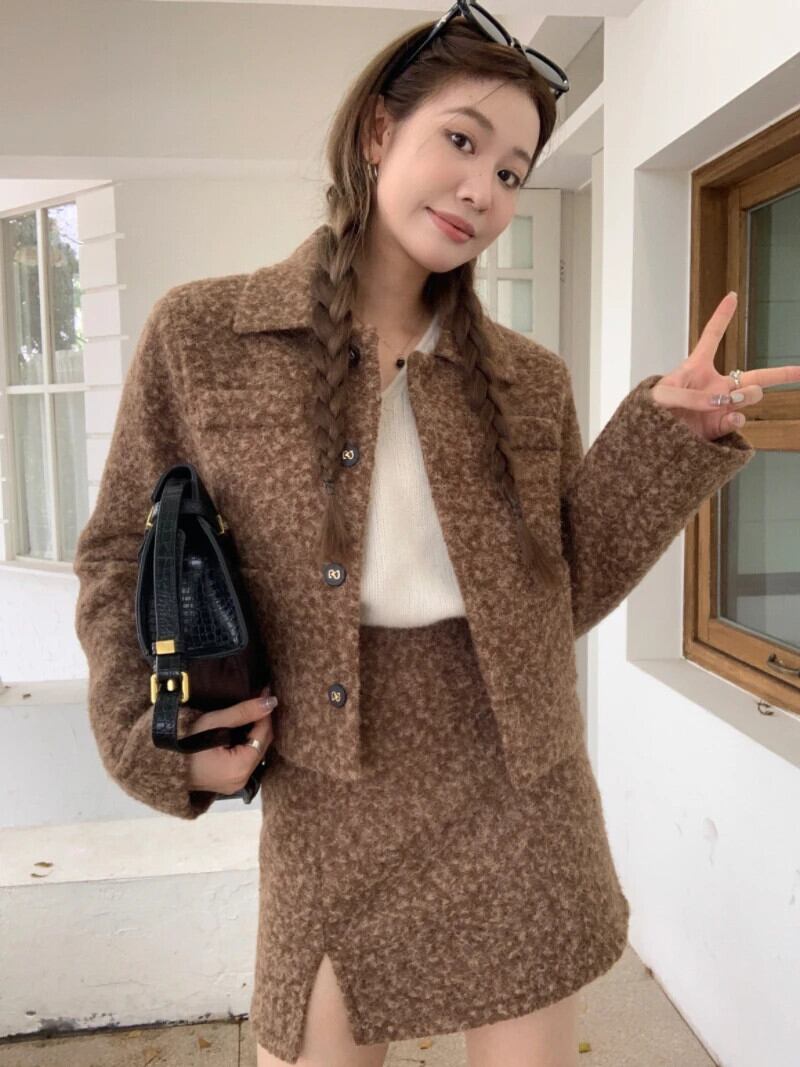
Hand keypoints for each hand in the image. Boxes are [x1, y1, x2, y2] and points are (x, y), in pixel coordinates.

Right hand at [186, 687, 276, 795]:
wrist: (156, 761)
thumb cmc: (181, 741)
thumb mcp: (213, 722)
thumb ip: (244, 712)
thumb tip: (271, 702)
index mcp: (240, 768)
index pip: (263, 735)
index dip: (265, 712)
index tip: (266, 691)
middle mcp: (240, 781)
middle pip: (261, 745)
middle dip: (262, 722)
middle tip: (260, 697)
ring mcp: (233, 784)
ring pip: (254, 752)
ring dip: (254, 732)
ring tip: (252, 709)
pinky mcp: (226, 783)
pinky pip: (244, 760)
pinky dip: (245, 743)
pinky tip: (242, 727)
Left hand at [648, 292, 799, 440]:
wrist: (647, 440)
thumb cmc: (650, 411)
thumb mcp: (664, 395)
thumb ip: (691, 395)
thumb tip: (720, 402)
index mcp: (697, 369)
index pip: (712, 338)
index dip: (722, 316)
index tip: (731, 296)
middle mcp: (714, 387)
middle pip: (754, 376)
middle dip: (781, 374)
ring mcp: (720, 408)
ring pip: (751, 396)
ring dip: (750, 394)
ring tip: (733, 398)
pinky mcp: (718, 427)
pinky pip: (738, 419)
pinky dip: (736, 416)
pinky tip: (728, 415)